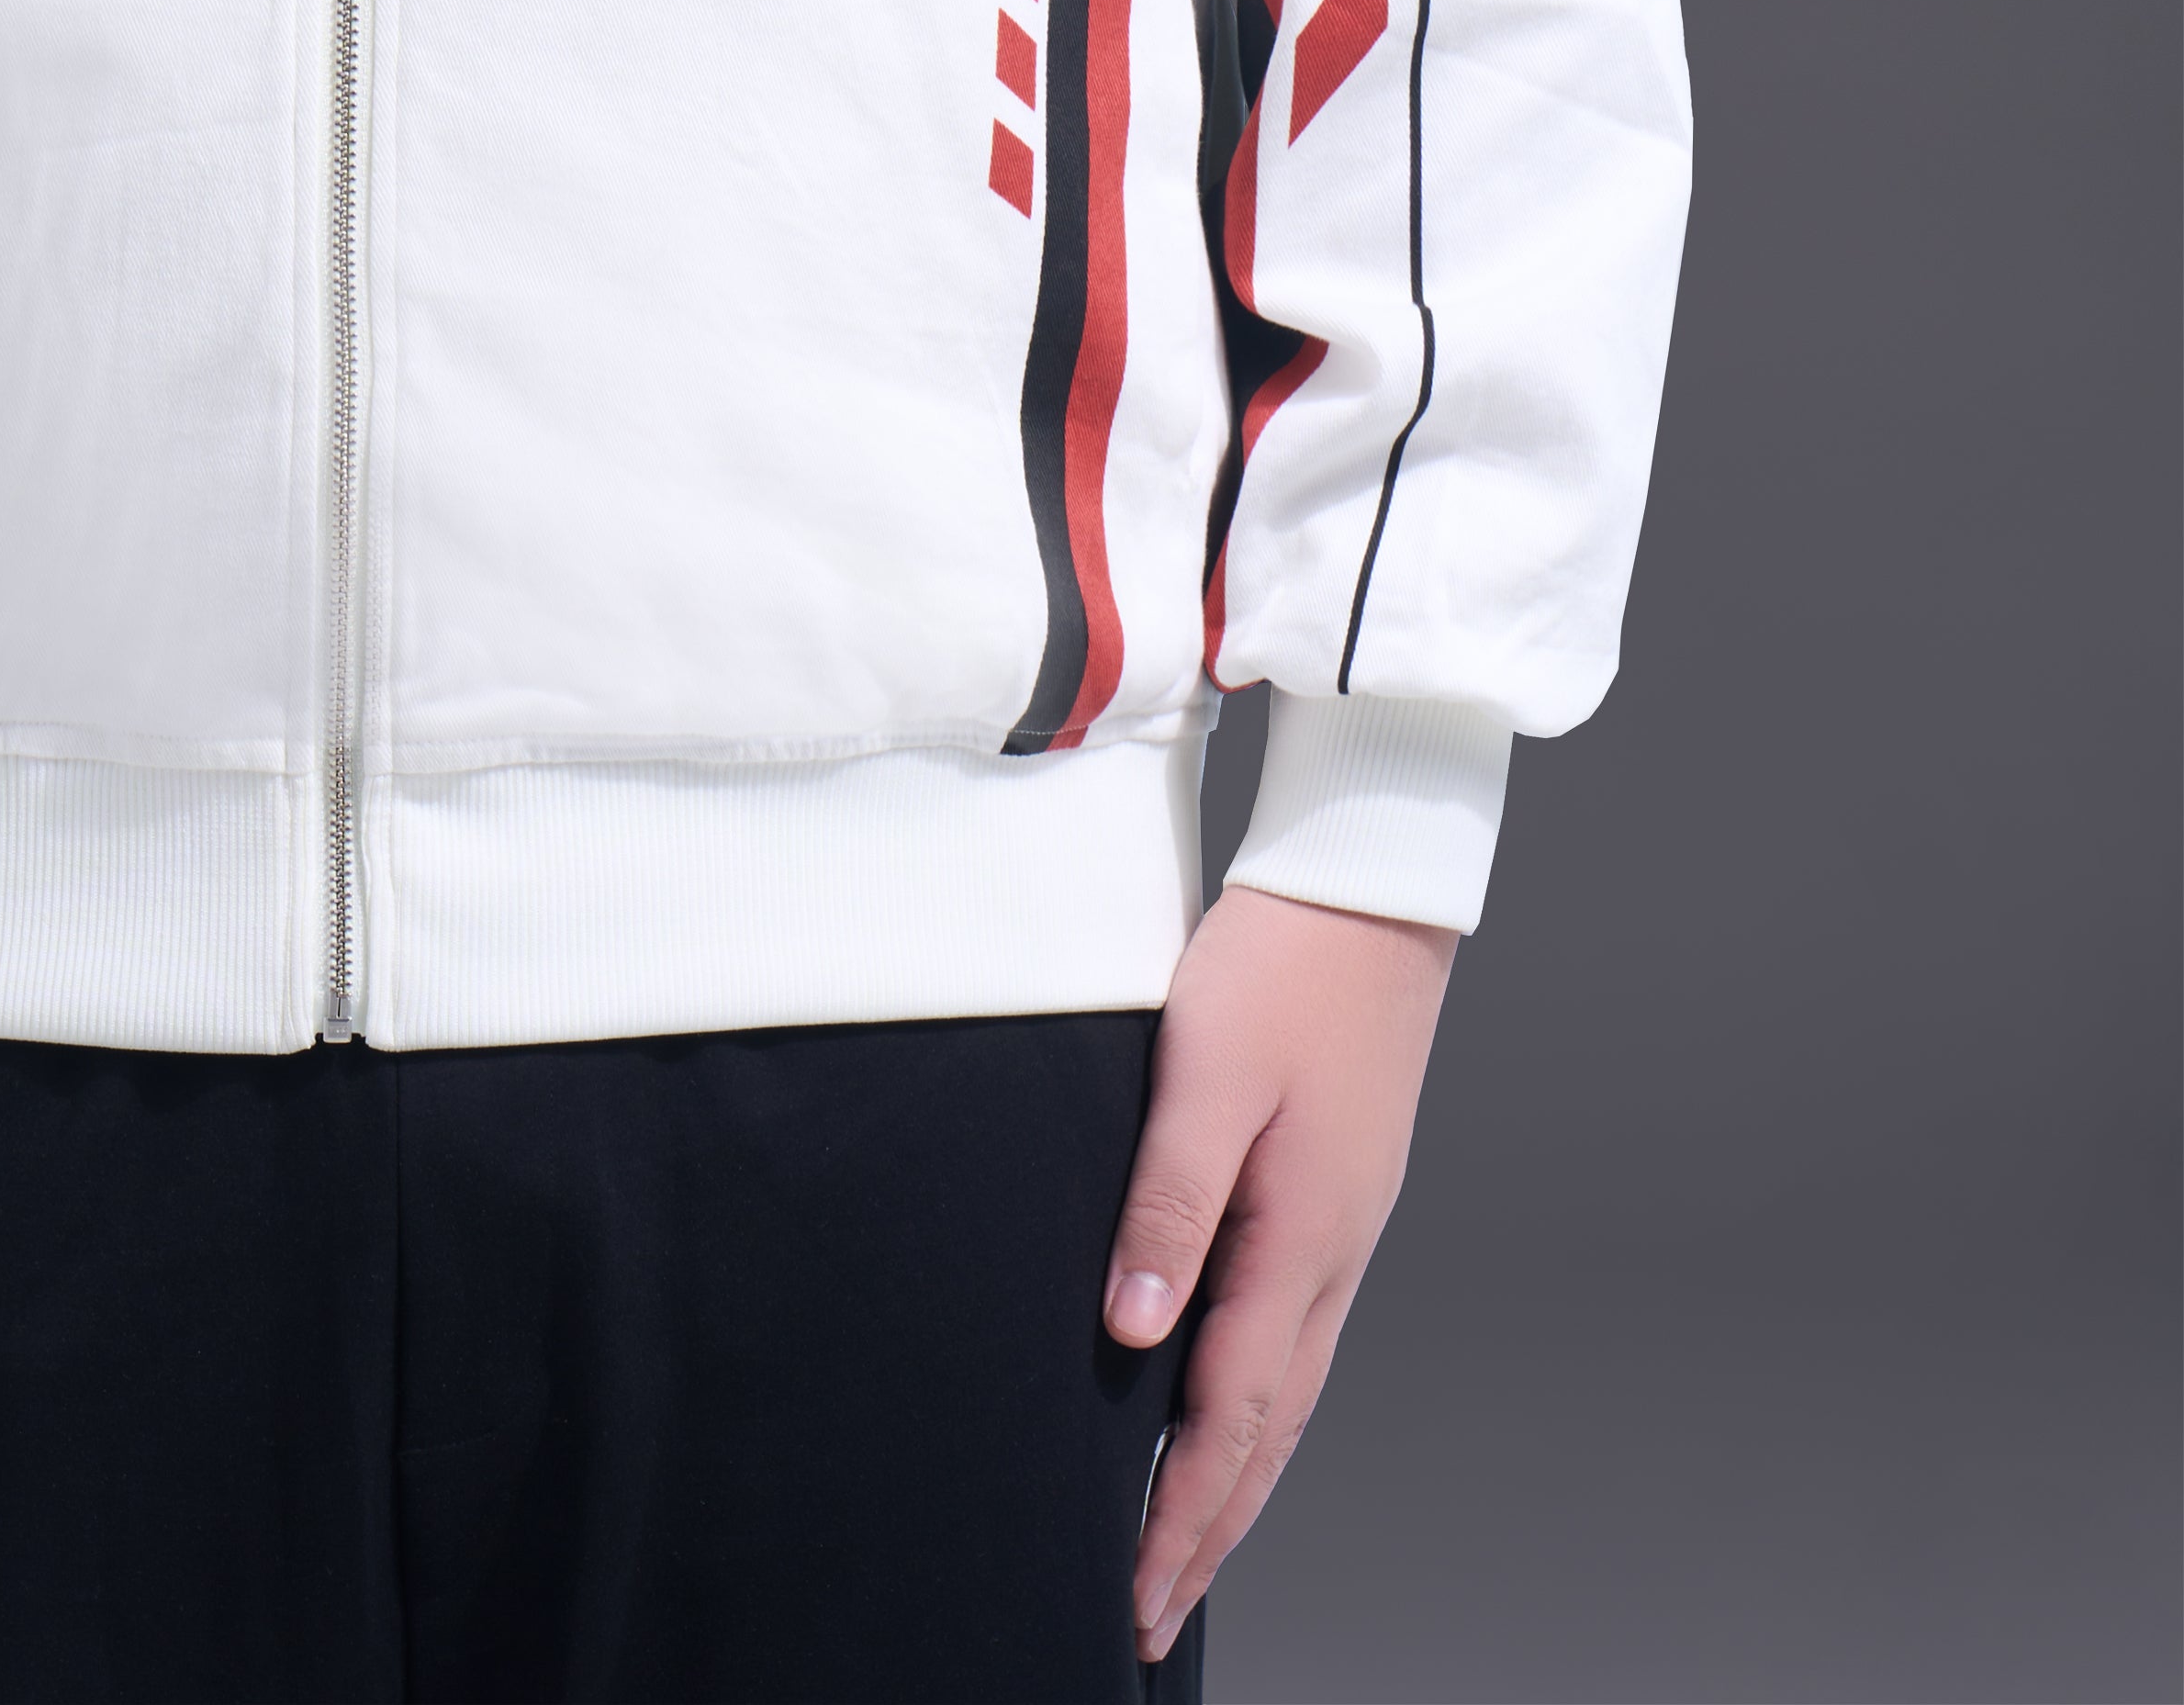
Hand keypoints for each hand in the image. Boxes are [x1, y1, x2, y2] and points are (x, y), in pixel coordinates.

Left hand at [1102, 875, 1457, 1665]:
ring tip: (1190, 1544)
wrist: (1370, 891)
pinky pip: (1296, 1339)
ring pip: (1288, 1393)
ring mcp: (1344, 1231)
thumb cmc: (1280, 968)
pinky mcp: (1339, 1198)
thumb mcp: (1204, 1078)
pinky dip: (1260, 1407)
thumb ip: (1168, 1206)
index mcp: (1300, 1241)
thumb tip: (1135, 1333)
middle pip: (1269, 1433)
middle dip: (1211, 1530)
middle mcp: (1333, 1256)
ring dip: (1240, 1479)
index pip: (1230, 1417)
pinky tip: (1233, 1414)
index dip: (1181, 1514)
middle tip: (1156, 1614)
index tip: (1138, 1596)